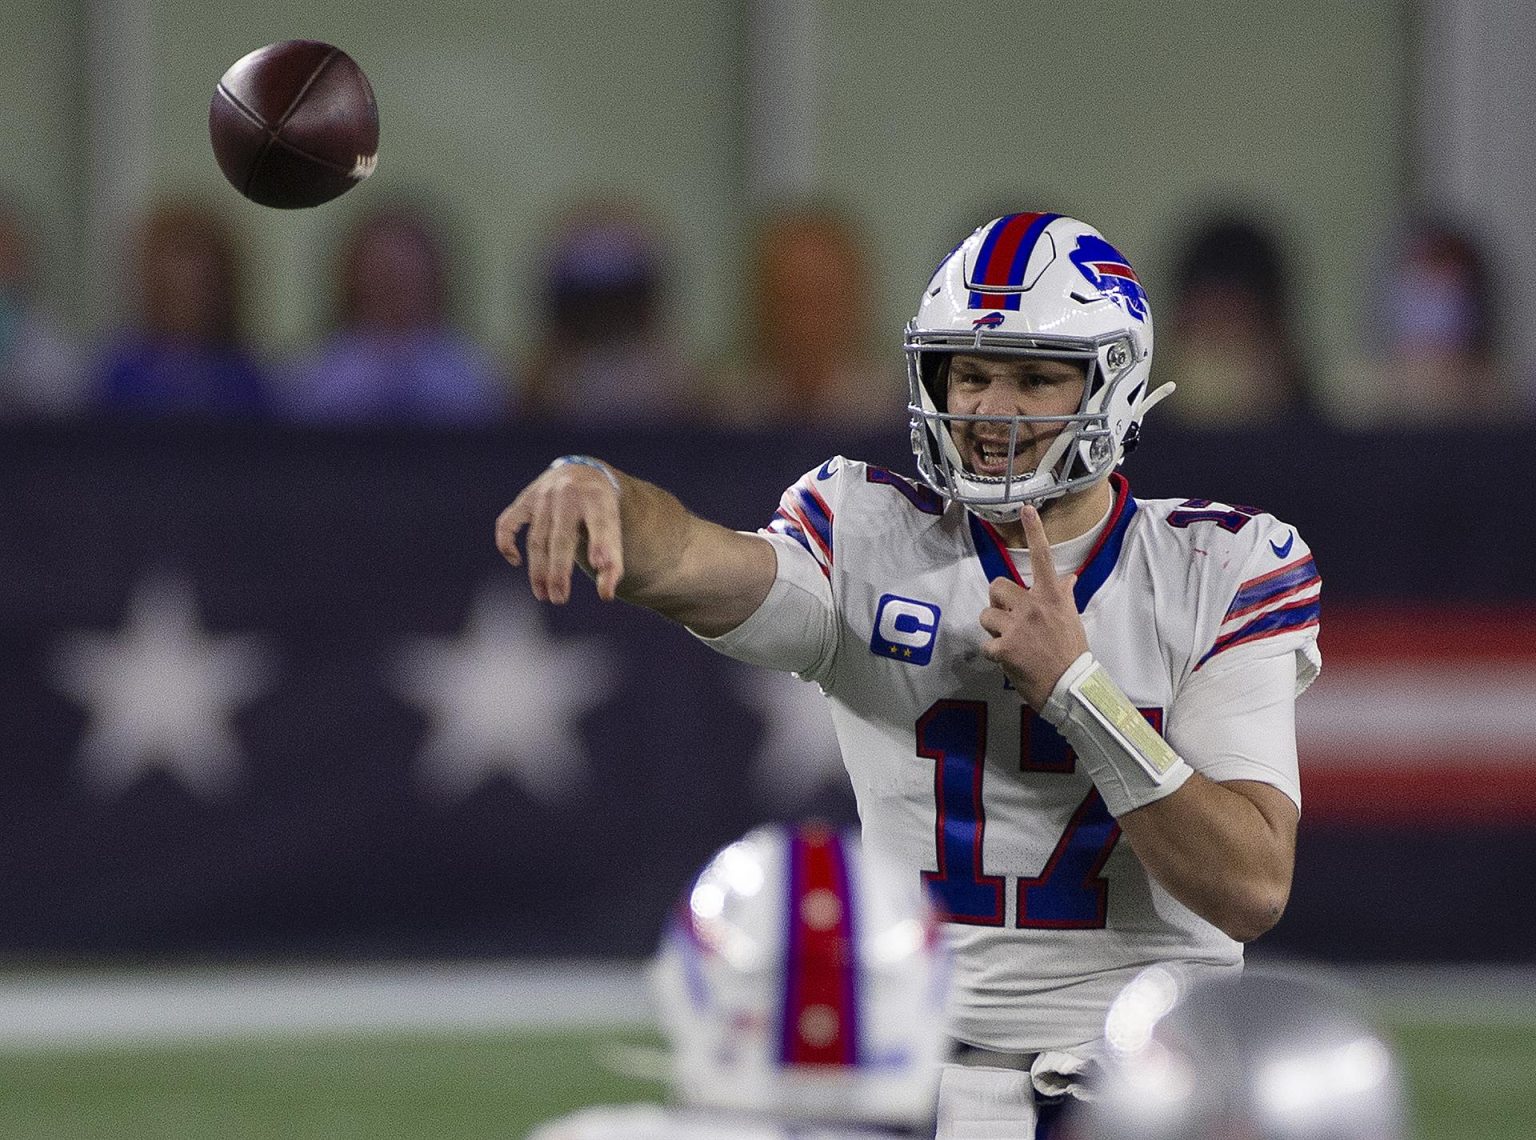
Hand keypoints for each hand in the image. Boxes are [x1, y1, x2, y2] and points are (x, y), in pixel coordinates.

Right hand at [495, 460, 623, 603]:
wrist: (582, 471)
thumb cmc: (601, 510)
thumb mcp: (614, 527)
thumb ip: (613, 561)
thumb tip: (606, 595)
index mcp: (598, 499)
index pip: (601, 524)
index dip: (602, 544)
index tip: (601, 567)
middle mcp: (569, 495)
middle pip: (562, 539)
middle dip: (559, 572)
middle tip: (559, 599)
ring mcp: (544, 495)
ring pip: (537, 539)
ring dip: (537, 570)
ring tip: (543, 595)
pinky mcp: (525, 499)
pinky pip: (508, 523)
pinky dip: (507, 543)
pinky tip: (516, 562)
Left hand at [978, 504, 1090, 707]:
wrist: (1070, 688)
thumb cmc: (1072, 653)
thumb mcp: (1072, 620)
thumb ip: (1064, 596)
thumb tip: (1068, 578)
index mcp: (1052, 597)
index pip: (1043, 558)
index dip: (1035, 532)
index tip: (1026, 508)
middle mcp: (1033, 606)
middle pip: (996, 586)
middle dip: (997, 601)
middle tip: (1008, 617)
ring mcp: (1017, 627)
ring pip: (986, 615)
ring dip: (994, 629)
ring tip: (1011, 642)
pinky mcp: (1003, 648)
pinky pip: (986, 644)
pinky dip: (994, 654)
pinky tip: (1010, 661)